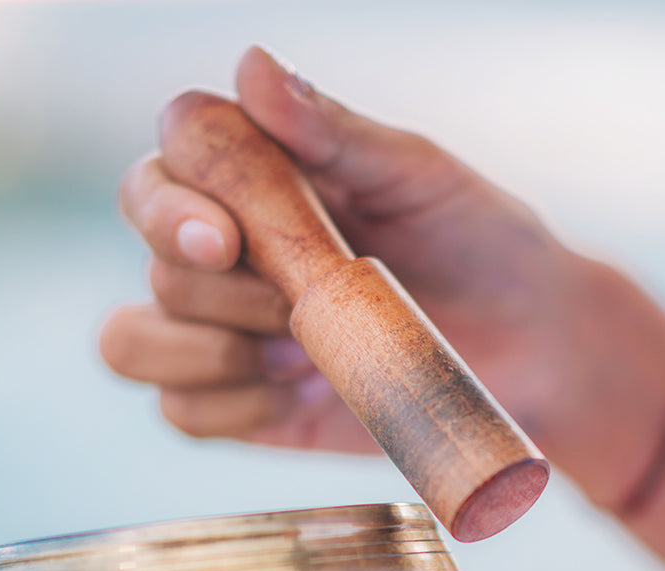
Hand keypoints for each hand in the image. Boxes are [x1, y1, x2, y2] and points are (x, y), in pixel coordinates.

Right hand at [102, 46, 664, 507]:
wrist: (532, 352)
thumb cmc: (481, 246)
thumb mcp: (420, 179)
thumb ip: (334, 132)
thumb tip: (250, 62)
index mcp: (259, 179)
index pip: (167, 164)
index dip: (174, 202)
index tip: (229, 239)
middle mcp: (226, 253)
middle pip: (154, 260)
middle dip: (227, 291)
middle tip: (311, 301)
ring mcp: (226, 333)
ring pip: (133, 339)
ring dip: (208, 351)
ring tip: (301, 353)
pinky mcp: (241, 405)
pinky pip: (181, 413)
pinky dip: (231, 407)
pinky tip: (298, 395)